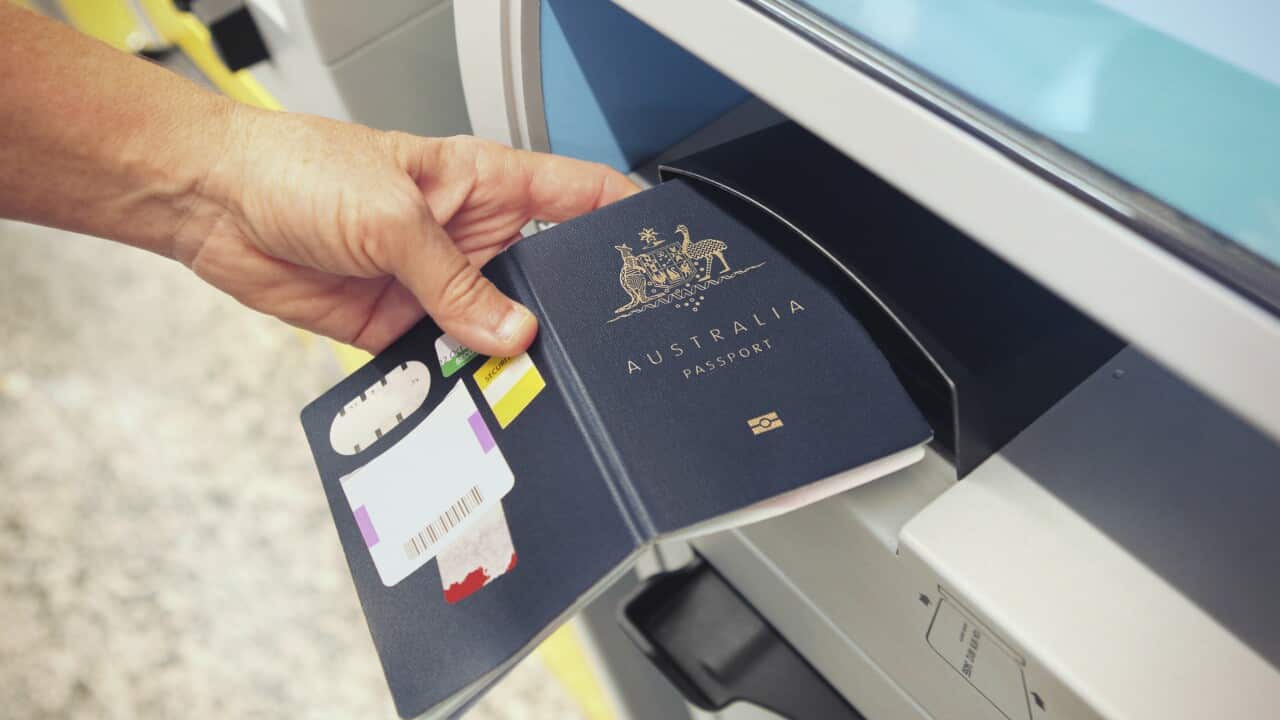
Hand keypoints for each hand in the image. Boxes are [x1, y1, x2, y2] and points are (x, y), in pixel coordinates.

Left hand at [173, 107, 637, 354]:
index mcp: (483, 182)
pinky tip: (466, 397)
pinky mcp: (399, 326)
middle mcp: (468, 234)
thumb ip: (455, 281)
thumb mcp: (392, 217)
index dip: (623, 218)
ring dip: (504, 358)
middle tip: (583, 348)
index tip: (658, 253)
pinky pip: (444, 364)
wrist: (214, 203)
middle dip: (562, 313)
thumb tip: (511, 334)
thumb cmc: (295, 168)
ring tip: (523, 382)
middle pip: (544, 279)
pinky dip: (455, 384)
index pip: (578, 194)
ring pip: (496, 332)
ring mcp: (435, 284)